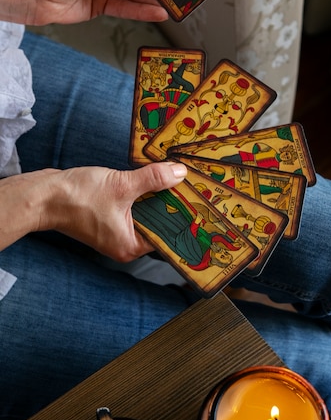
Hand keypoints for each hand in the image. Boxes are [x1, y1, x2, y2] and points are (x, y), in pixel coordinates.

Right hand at [0, 161, 186, 260]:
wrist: (42, 196)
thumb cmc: (76, 198)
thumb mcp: (121, 185)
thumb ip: (153, 179)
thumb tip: (179, 173)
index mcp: (131, 246)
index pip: (167, 235)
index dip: (183, 217)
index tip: (200, 203)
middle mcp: (124, 243)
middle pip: (158, 223)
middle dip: (171, 203)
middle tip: (190, 186)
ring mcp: (115, 232)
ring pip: (145, 214)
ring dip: (156, 197)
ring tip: (175, 180)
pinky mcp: (107, 219)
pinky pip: (132, 208)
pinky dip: (141, 195)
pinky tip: (151, 180)